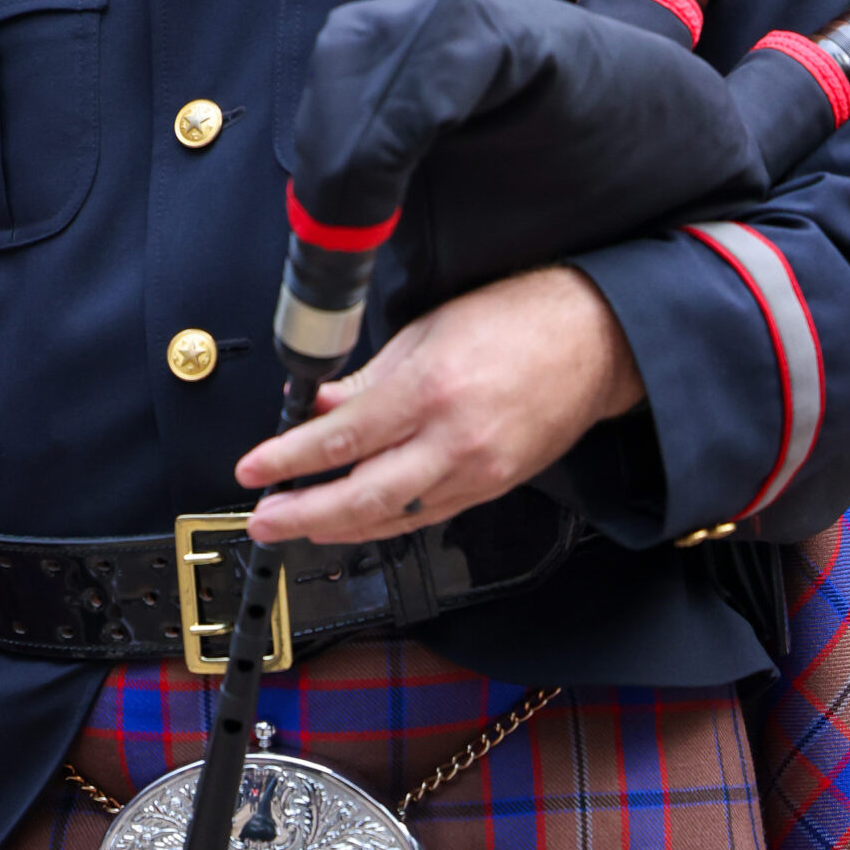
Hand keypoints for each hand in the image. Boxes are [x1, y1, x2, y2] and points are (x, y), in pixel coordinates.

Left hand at [237, 266, 642, 545]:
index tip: (254, 467)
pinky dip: (385, 523)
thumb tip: (317, 404)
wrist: (595, 342)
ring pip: (394, 518)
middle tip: (264, 520)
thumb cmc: (518, 322)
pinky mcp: (493, 489)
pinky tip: (355, 521)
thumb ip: (367, 378)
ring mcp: (477, 472)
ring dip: (338, 527)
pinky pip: (427, 516)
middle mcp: (454, 439)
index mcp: (430, 390)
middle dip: (303, 514)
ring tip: (298, 525)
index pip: (342, 437)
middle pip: (363, 496)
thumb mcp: (427, 331)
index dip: (289, 458)